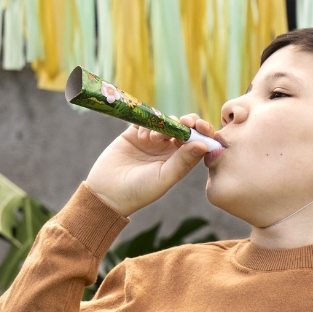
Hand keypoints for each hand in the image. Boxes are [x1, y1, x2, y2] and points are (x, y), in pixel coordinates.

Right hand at [85, 114, 217, 216]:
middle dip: (187, 122)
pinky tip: (141, 137)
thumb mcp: (164, 176)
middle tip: (185, 122)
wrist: (108, 191)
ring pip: (165, 122)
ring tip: (153, 139)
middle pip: (184, 129)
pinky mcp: (135, 133)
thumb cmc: (140, 190)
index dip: (202, 132)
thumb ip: (183, 160)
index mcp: (181, 162)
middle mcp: (169, 150)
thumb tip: (205, 144)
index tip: (200, 126)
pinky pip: (145, 120)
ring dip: (163, 125)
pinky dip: (146, 123)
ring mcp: (152, 141)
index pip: (198, 142)